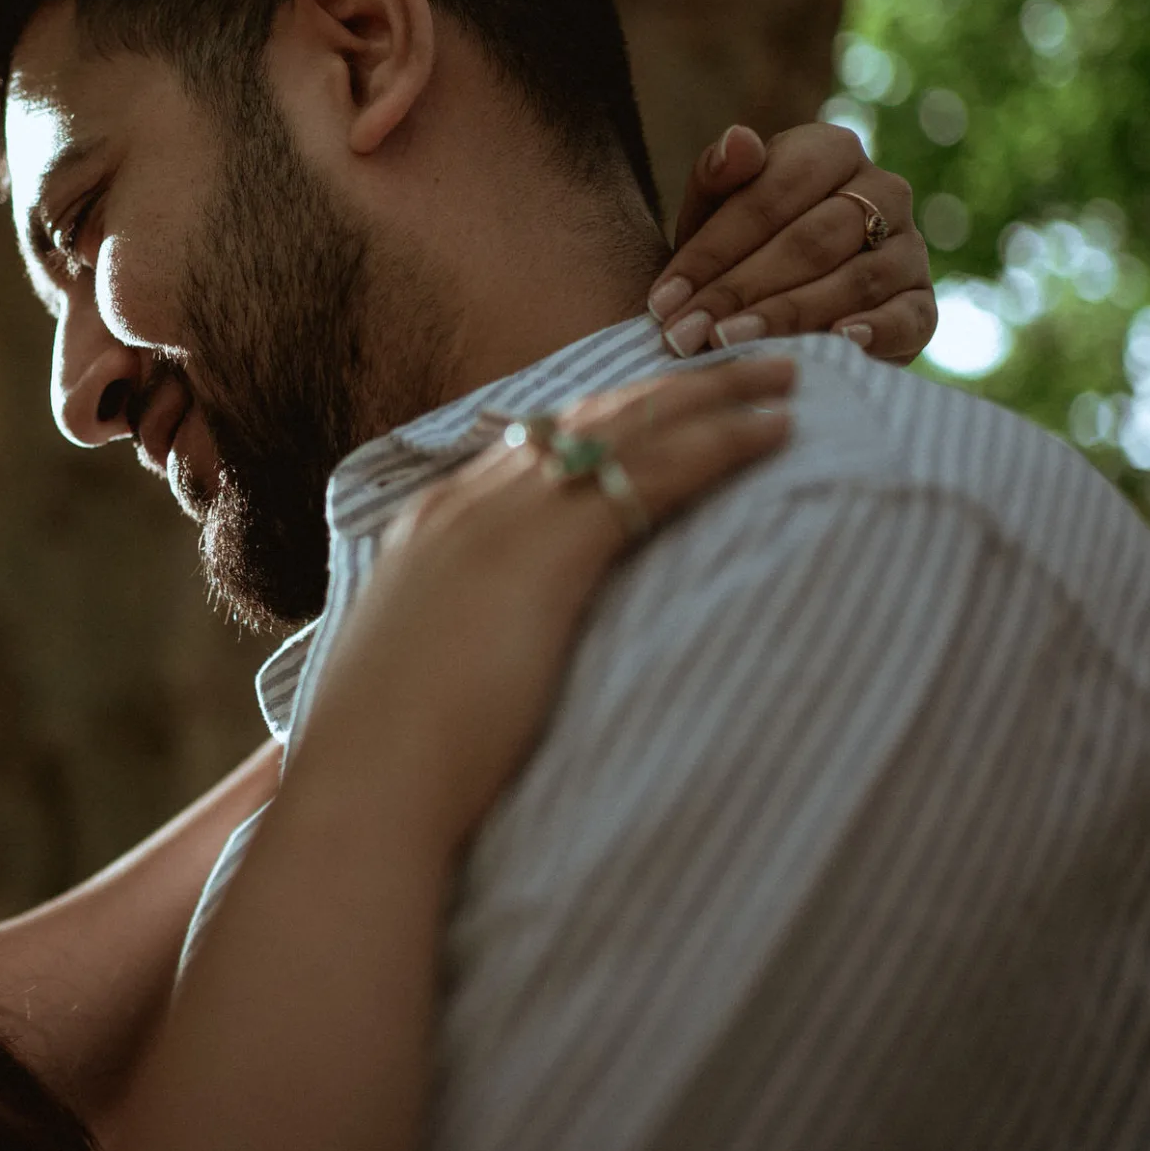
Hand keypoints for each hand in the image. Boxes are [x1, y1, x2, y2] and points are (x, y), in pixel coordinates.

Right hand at [289, 354, 797, 845]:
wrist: (368, 784)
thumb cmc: (390, 760)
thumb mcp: (420, 670)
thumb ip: (458, 638)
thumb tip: (487, 654)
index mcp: (431, 523)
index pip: (534, 443)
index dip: (607, 416)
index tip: (663, 402)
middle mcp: (466, 501)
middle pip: (587, 416)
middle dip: (671, 386)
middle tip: (745, 366)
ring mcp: (504, 517)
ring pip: (629, 427)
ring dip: (712, 397)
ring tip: (781, 379)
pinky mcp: (550, 550)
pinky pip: (653, 472)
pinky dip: (719, 444)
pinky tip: (771, 433)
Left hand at [647, 124, 934, 364]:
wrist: (786, 297)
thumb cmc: (741, 245)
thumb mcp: (713, 210)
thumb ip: (717, 176)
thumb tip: (740, 140)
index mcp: (830, 150)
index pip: (768, 197)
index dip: (711, 250)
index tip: (662, 299)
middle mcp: (883, 190)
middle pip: (809, 242)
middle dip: (739, 291)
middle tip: (687, 334)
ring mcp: (910, 246)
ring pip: (852, 280)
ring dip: (787, 316)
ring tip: (731, 345)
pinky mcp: (924, 301)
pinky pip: (907, 317)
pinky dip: (874, 332)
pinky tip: (836, 344)